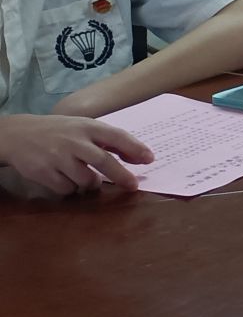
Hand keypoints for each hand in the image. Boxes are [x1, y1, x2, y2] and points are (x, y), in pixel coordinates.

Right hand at [0, 115, 152, 196]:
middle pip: (104, 162)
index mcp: (87, 127)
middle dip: (121, 176)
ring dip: (91, 183)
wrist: (18, 135)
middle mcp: (74, 141)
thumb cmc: (59, 132)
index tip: (150, 159)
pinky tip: (64, 178)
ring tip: (84, 176)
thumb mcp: (83, 128)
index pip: (117, 136)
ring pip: (86, 180)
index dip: (135, 148)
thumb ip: (108, 141)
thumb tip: (138, 156)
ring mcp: (58, 158)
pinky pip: (67, 189)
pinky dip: (71, 188)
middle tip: (133, 186)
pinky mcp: (44, 172)